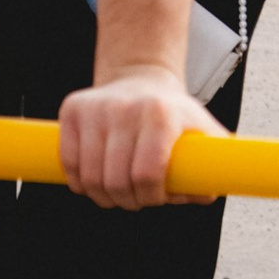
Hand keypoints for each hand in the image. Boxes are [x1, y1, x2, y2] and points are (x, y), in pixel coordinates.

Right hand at [58, 67, 214, 209]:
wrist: (140, 77)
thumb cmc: (172, 113)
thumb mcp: (200, 132)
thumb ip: (209, 166)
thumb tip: (203, 193)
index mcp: (160, 113)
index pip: (148, 174)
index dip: (151, 197)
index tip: (156, 197)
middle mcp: (125, 107)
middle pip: (116, 181)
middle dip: (128, 200)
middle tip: (136, 198)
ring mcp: (96, 107)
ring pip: (89, 177)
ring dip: (104, 196)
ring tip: (118, 192)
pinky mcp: (72, 109)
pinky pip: (69, 164)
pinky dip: (80, 183)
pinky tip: (96, 180)